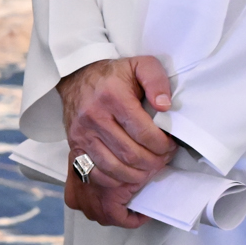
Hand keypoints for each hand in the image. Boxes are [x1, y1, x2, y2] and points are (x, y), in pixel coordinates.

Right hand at [57, 57, 174, 228]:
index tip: (170, 145)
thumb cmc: (113, 74)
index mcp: (113, 97)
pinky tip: (128, 173)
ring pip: (114, 168)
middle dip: (154, 162)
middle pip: (131, 154)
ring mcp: (82, 133)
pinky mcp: (75, 144)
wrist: (77, 76)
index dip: (163, 145)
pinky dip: (115, 179)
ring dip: (137, 175)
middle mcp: (94, 117)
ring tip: (148, 167)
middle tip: (163, 158)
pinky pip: (96, 172)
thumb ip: (157, 80)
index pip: (144, 133)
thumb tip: (165, 105)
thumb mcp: (140, 65)